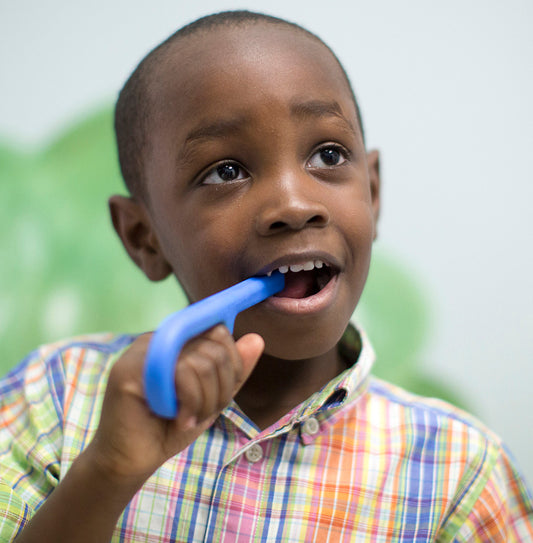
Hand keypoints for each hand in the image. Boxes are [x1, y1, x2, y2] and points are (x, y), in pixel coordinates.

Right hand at [85, 325, 263, 483]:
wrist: (128, 462)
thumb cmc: (168, 427)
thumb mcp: (211, 398)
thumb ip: (232, 370)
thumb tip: (257, 339)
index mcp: (174, 341)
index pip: (217, 330)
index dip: (231, 362)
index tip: (221, 393)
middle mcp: (157, 339)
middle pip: (214, 345)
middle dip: (221, 387)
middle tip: (204, 412)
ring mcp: (141, 352)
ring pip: (201, 361)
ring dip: (206, 400)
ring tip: (190, 418)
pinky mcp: (129, 370)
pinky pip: (181, 373)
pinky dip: (191, 403)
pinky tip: (180, 420)